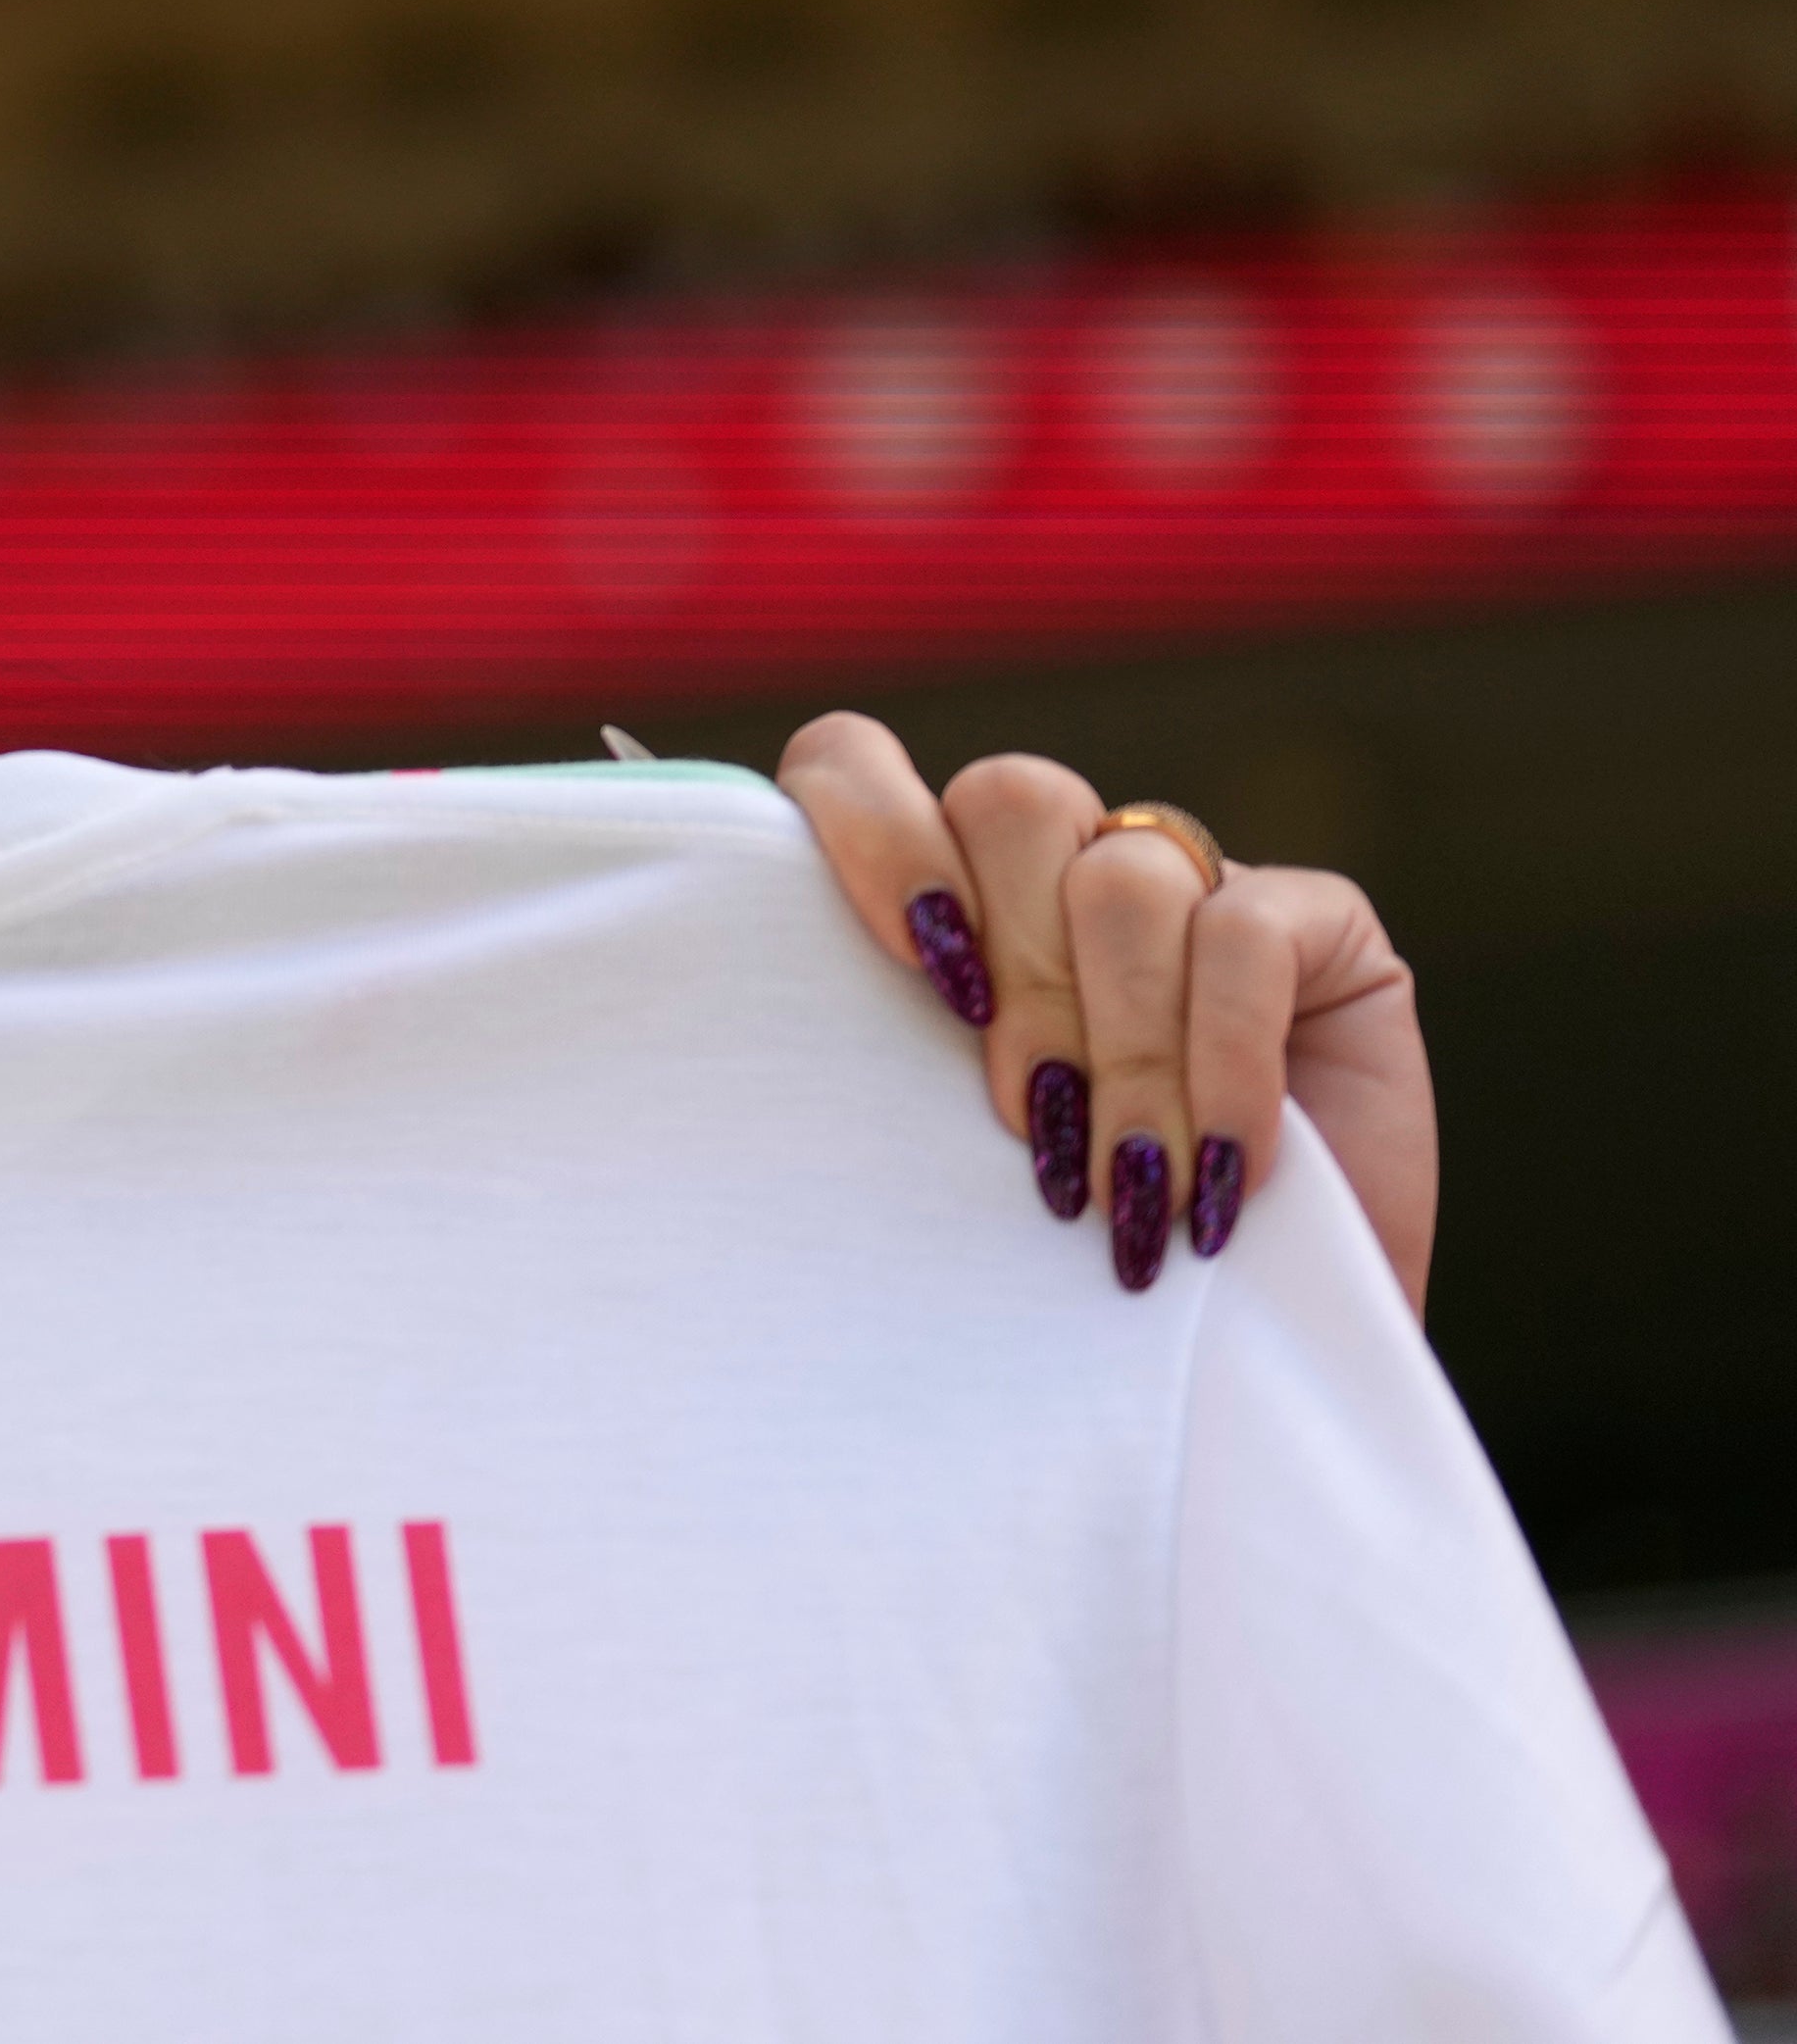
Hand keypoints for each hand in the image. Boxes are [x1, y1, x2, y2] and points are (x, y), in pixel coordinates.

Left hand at [777, 716, 1432, 1310]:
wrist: (1253, 1361)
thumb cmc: (1067, 1259)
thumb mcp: (945, 1156)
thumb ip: (885, 1062)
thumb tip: (803, 1043)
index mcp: (944, 896)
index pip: (857, 760)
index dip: (865, 823)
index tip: (905, 956)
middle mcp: (1060, 863)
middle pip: (1010, 803)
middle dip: (1019, 977)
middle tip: (1030, 1123)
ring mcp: (1193, 878)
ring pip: (1121, 874)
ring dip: (1121, 1044)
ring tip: (1127, 1182)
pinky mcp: (1319, 920)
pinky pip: (1247, 931)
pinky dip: (1225, 1057)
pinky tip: (1223, 1168)